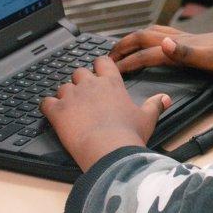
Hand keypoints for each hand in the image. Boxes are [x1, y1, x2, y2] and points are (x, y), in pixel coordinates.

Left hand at [42, 57, 171, 170]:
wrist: (109, 150)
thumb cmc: (129, 135)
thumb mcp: (147, 118)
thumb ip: (155, 105)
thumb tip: (165, 98)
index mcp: (111, 83)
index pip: (102, 62)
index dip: (100, 67)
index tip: (100, 74)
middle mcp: (90, 85)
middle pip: (80, 72)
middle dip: (81, 82)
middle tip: (86, 96)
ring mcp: (72, 96)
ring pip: (63, 87)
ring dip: (65, 95)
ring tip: (71, 109)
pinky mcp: (57, 111)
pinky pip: (46, 102)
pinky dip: (48, 107)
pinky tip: (52, 113)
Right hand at [109, 25, 212, 75]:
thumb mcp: (209, 58)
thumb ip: (185, 52)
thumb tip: (163, 44)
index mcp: (179, 46)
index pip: (145, 54)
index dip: (127, 62)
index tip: (111, 71)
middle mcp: (180, 39)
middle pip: (143, 37)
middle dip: (124, 46)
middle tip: (108, 56)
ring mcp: (187, 39)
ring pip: (153, 33)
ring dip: (135, 38)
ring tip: (124, 46)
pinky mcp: (194, 41)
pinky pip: (166, 35)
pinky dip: (153, 38)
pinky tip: (157, 43)